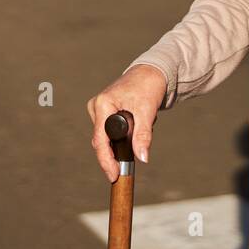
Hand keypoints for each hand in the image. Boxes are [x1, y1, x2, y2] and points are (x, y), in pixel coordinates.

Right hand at [87, 65, 166, 182]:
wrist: (152, 72)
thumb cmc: (149, 86)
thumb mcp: (147, 111)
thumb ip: (143, 135)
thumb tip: (142, 158)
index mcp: (102, 104)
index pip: (100, 140)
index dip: (106, 160)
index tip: (114, 175)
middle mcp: (97, 107)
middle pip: (102, 141)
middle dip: (116, 153)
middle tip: (129, 166)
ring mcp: (99, 110)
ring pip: (108, 138)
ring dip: (123, 141)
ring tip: (142, 126)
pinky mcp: (105, 112)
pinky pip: (112, 132)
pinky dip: (124, 135)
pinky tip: (137, 124)